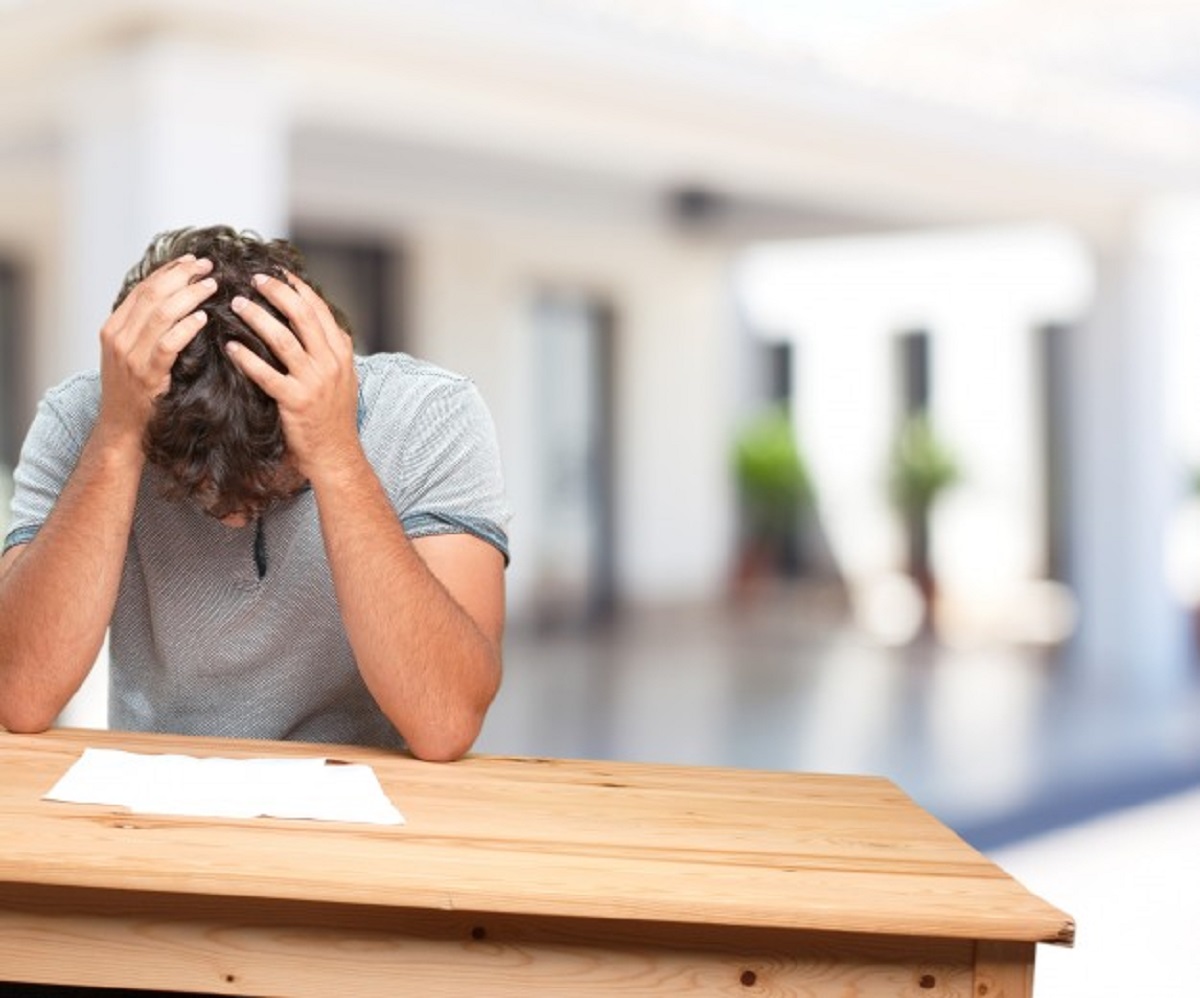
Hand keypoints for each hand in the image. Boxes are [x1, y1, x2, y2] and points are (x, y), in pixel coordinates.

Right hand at [97, 254, 215, 450]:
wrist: (122, 427)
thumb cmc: (134, 390)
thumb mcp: (132, 352)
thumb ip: (146, 328)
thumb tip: (175, 299)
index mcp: (113, 327)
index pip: (142, 289)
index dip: (168, 271)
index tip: (191, 260)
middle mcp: (118, 337)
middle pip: (152, 294)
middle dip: (182, 276)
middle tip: (208, 266)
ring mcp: (131, 356)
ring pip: (160, 314)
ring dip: (189, 296)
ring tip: (211, 285)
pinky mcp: (147, 375)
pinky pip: (168, 344)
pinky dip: (186, 327)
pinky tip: (203, 318)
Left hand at [225, 272, 358, 478]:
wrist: (336, 454)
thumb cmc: (333, 417)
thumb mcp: (342, 377)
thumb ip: (329, 349)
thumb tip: (312, 321)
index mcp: (341, 352)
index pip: (320, 309)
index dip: (298, 287)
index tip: (279, 273)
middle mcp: (330, 362)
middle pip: (302, 315)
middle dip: (277, 292)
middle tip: (254, 278)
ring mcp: (313, 381)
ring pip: (283, 339)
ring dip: (257, 317)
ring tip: (237, 304)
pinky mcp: (295, 401)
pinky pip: (266, 374)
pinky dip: (246, 358)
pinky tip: (230, 347)